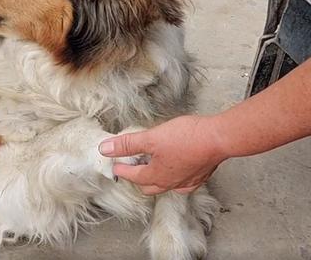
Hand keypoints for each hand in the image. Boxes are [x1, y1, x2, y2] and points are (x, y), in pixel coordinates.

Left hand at [98, 115, 227, 194]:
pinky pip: (183, 182)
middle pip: (149, 185)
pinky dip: (174, 177)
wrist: (218, 138)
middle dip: (137, 177)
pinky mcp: (200, 175)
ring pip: (166, 185)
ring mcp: (188, 181)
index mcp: (157, 176)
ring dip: (155, 178)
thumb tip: (105, 148)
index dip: (122, 169)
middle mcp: (171, 183)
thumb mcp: (150, 138)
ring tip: (151, 166)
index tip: (115, 166)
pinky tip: (175, 169)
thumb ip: (127, 144)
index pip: (133, 176)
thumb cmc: (187, 138)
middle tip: (130, 167)